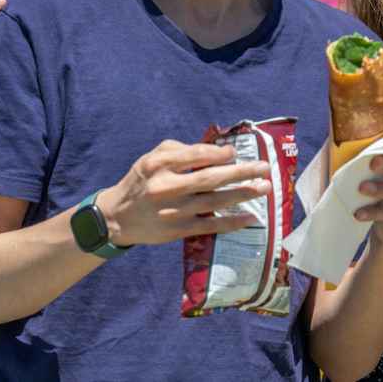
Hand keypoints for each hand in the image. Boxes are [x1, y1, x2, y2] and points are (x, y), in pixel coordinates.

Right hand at [99, 141, 272, 246]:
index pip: (196, 155)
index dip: (220, 153)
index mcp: (159, 165)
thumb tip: (216, 151)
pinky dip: (232, 222)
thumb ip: (181, 150)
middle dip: (242, 172)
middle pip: (211, 178)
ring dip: (243, 195)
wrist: (117, 217)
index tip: (235, 153)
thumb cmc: (141, 181)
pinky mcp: (178, 230)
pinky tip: (250, 217)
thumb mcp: (152, 158)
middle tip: (265, 168)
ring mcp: (174, 211)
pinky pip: (210, 225)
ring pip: (215, 202)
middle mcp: (167, 187)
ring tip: (265, 188)